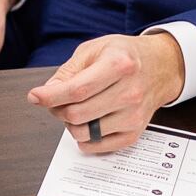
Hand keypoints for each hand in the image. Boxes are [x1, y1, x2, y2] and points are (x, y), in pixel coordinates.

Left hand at [27, 32, 185, 154]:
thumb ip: (69, 71)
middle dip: (57, 109)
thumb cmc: (124, 55)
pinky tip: (85, 124)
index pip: (76, 90)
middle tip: (56, 101)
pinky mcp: (136, 131)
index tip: (35, 96)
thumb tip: (47, 93)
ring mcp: (134, 115)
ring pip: (86, 132)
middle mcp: (130, 92)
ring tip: (74, 109)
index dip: (50, 96)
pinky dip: (85, 139)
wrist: (160, 66)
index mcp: (118, 65)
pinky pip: (101, 146)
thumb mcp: (94, 49)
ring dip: (70, 124)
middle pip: (78, 113)